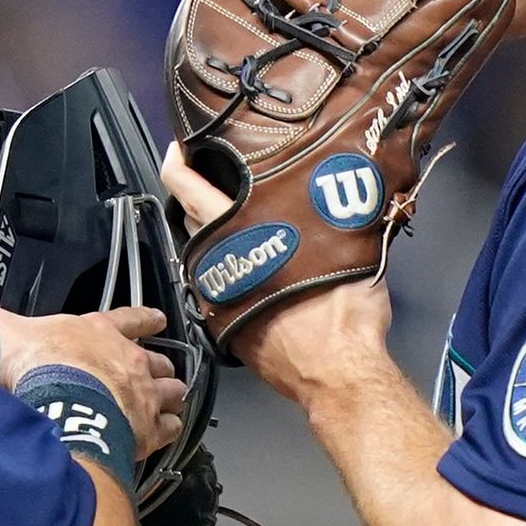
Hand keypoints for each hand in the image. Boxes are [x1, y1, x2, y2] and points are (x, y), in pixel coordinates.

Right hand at [0, 305, 188, 453]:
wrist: (57, 404)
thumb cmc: (35, 366)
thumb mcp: (6, 332)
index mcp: (99, 332)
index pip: (130, 319)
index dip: (145, 320)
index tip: (157, 321)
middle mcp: (128, 360)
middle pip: (159, 361)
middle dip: (160, 368)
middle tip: (158, 375)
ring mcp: (143, 394)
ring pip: (172, 391)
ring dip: (171, 395)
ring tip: (170, 402)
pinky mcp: (148, 428)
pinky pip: (170, 427)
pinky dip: (171, 428)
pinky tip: (169, 431)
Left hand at [160, 145, 394, 405]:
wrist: (337, 376)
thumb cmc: (342, 318)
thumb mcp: (347, 250)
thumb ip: (335, 220)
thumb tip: (347, 200)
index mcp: (241, 239)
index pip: (192, 192)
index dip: (178, 165)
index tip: (178, 149)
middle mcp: (220, 267)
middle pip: (191, 221)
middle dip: (194, 195)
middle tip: (208, 175)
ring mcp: (219, 298)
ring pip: (201, 254)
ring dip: (212, 234)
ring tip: (235, 217)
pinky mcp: (226, 324)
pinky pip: (216, 283)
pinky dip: (226, 267)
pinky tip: (249, 262)